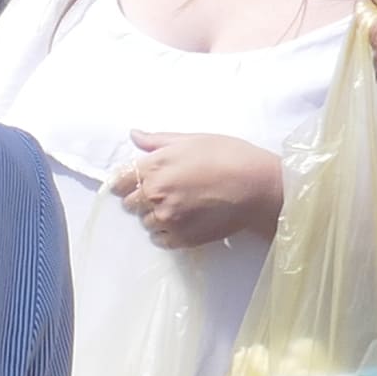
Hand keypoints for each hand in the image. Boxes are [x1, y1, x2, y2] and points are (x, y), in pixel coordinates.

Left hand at [107, 130, 285, 250]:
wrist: (257, 185)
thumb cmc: (228, 155)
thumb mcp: (191, 139)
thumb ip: (157, 141)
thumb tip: (134, 135)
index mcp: (154, 167)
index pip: (119, 182)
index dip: (126, 181)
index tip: (136, 181)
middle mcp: (155, 195)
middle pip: (129, 204)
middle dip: (141, 197)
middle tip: (164, 191)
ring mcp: (168, 219)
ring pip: (145, 222)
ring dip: (154, 215)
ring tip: (177, 206)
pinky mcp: (182, 238)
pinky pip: (160, 239)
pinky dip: (165, 232)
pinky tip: (181, 221)